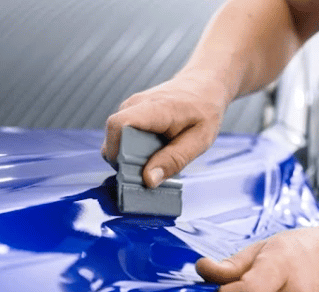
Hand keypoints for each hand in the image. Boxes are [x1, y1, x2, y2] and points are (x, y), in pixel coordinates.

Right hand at [102, 73, 228, 187]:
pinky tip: (152, 151)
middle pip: (114, 138)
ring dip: (129, 156)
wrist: (204, 85)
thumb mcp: (200, 140)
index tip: (132, 170)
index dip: (117, 151)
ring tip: (155, 159)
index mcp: (154, 109)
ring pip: (116, 139)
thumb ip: (174, 160)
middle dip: (125, 161)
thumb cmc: (204, 110)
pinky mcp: (130, 113)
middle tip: (149, 172)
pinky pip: (122, 136)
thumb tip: (148, 180)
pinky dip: (132, 149)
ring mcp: (130, 107)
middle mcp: (135, 105)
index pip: (118, 125)